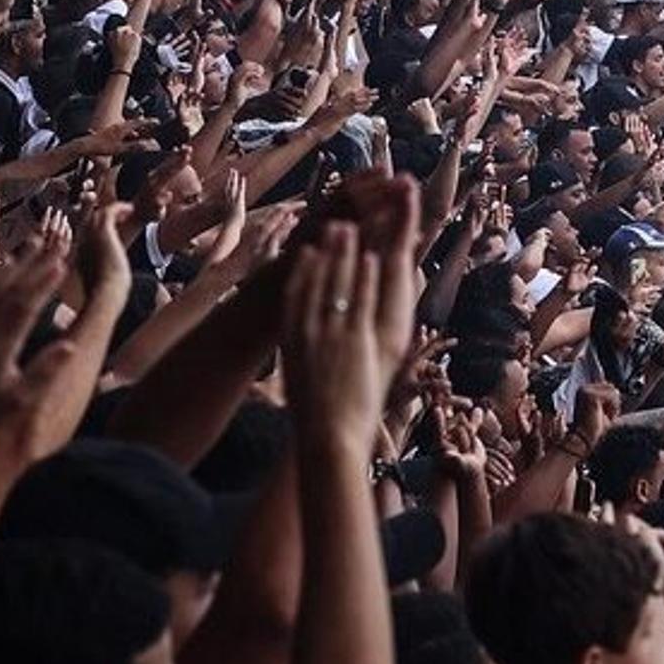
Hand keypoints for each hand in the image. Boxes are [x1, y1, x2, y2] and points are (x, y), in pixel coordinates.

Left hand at [0, 231, 68, 437]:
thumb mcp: (17, 399)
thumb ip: (44, 373)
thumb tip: (71, 346)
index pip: (24, 307)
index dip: (44, 283)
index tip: (64, 263)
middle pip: (12, 289)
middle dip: (36, 265)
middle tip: (59, 243)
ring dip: (18, 264)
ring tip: (36, 242)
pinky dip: (0, 276)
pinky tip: (8, 265)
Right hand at [279, 221, 387, 451]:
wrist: (326, 438)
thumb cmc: (315, 418)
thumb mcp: (300, 380)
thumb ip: (303, 357)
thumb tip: (304, 350)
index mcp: (292, 341)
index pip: (293, 295)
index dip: (302, 269)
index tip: (306, 248)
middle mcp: (307, 332)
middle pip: (315, 280)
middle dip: (325, 251)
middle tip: (333, 225)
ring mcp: (330, 334)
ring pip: (337, 283)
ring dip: (345, 253)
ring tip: (351, 229)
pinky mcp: (354, 340)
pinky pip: (359, 300)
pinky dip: (365, 275)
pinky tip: (372, 257)